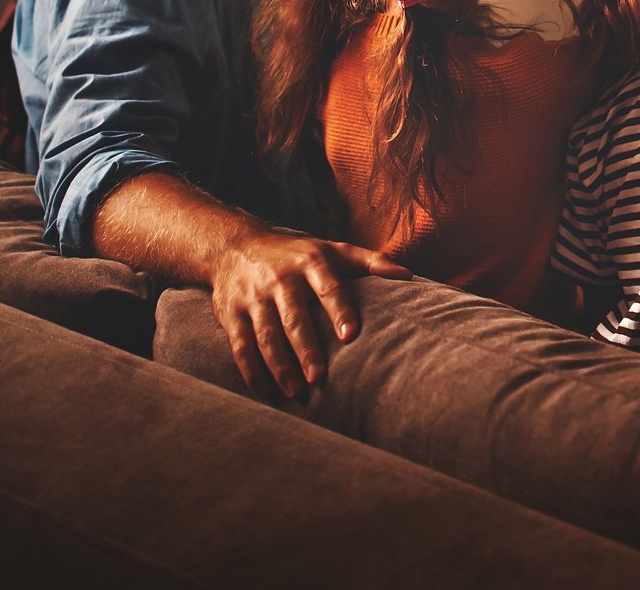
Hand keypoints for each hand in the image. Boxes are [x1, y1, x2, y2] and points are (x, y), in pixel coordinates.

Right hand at [209, 231, 409, 399]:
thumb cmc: (297, 254)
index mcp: (310, 263)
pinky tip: (265, 392)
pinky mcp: (230, 314)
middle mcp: (280, 280)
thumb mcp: (333, 250)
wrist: (235, 246)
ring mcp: (253, 298)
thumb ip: (371, 262)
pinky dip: (251, 371)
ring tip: (296, 391)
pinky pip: (240, 345)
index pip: (328, 287)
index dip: (339, 310)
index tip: (351, 335)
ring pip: (265, 335)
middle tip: (319, 377)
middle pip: (293, 317)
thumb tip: (408, 276)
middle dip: (306, 348)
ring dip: (279, 365)